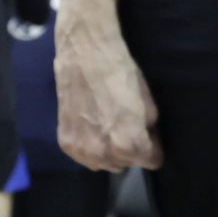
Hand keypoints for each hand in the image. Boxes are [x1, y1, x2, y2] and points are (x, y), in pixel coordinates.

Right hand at [56, 0, 160, 170]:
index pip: (150, 161)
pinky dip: (91, 147)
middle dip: (132, 150)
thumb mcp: (148, 102)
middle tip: (129, 128)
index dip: (153, 148)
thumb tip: (150, 141)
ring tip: (110, 128)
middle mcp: (102, 154)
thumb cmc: (120, 73)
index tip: (151, 138)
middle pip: (126, 164)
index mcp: (127, 144)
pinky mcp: (64, 142)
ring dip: (110, 151)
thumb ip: (150, 130)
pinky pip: (84, 156)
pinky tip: (93, 128)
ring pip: (104, 163)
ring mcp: (80, 150)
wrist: (84, 53)